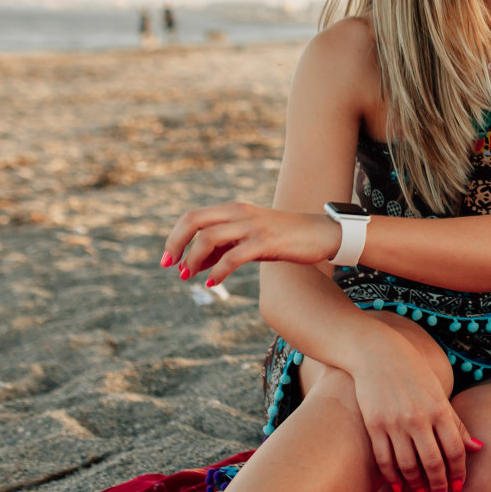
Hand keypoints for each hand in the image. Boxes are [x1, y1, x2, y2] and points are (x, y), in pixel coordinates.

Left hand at [161, 201, 338, 284]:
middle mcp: (240, 212)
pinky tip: (212, 282)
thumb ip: (224, 247)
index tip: (168, 259)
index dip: (175, 237)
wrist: (322, 233)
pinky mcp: (266, 242)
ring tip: (188, 276)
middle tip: (168, 266)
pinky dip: (217, 271)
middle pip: (194, 221)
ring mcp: (253, 226)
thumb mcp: (250, 239)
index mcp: (234, 209)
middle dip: (176, 243)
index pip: (193, 216)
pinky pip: (232, 256)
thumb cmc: (286, 238)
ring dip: (193, 260)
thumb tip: (194, 264)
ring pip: (209, 238)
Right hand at [348, 334, 483, 491]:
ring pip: (408, 464)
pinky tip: (397, 486)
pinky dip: (392, 476)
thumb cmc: (413, 373)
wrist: (377, 353)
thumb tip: (477, 448)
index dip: (459, 471)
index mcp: (439, 409)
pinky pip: (384, 459)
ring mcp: (395, 422)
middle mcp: (418, 418)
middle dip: (439, 484)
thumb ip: (456, 423)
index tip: (459, 486)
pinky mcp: (374, 425)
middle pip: (433, 462)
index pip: (455, 449)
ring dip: (416, 484)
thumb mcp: (438, 393)